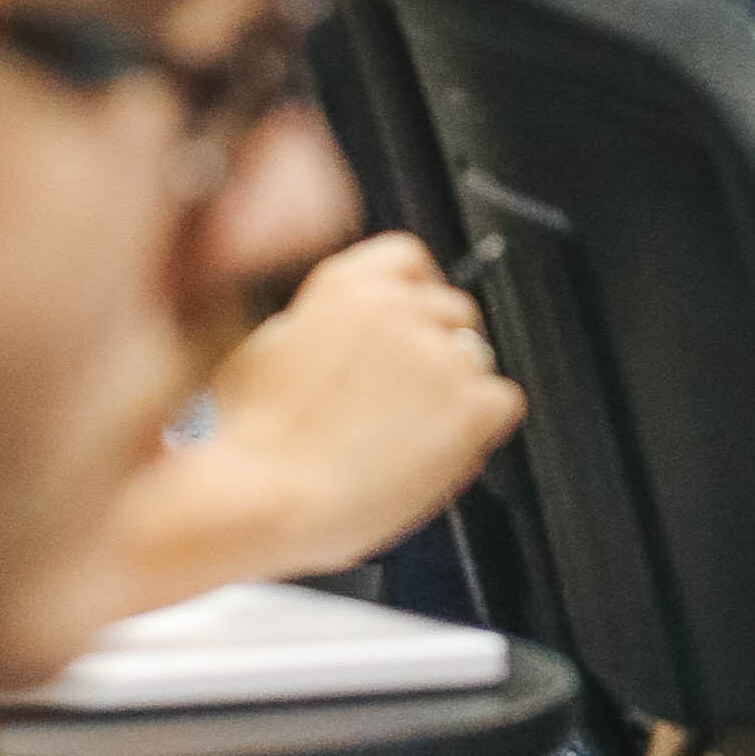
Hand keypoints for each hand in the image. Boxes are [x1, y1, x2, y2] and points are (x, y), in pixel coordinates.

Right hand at [101, 239, 520, 599]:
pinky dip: (482, 431)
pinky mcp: (469, 406)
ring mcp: (438, 354)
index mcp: (346, 285)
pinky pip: (503, 404)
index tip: (412, 323)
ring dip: (454, 395)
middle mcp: (399, 307)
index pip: (410, 258)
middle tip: (407, 401)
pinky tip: (440, 454)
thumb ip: (315, 326)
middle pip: (453, 312)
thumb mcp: (263, 349)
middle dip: (436, 352)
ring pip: (478, 361)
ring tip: (409, 439)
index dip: (416, 294)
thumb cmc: (251, 443)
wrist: (263, 497)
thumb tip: (334, 334)